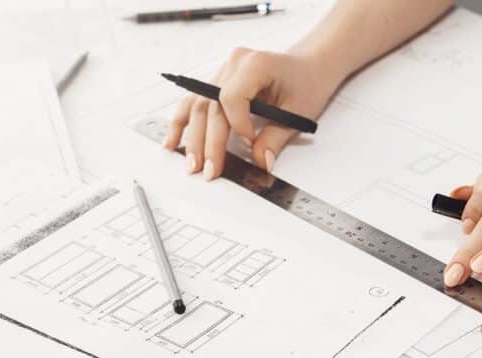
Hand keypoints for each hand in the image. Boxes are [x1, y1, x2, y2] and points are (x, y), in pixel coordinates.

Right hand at [163, 46, 342, 178]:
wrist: (310, 66)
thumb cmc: (307, 82)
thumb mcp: (298, 112)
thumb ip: (276, 138)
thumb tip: (261, 162)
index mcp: (254, 64)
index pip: (231, 97)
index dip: (237, 125)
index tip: (249, 143)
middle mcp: (234, 63)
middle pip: (211, 105)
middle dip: (208, 142)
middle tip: (208, 170)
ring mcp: (223, 71)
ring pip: (198, 105)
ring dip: (191, 136)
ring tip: (189, 164)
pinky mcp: (218, 81)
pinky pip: (196, 101)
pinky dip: (183, 122)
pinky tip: (172, 140)